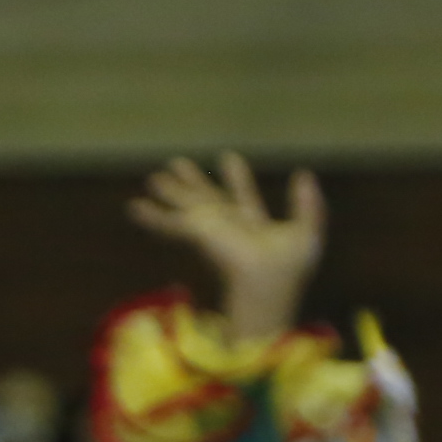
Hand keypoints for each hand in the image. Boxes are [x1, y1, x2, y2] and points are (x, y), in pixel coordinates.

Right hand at [127, 154, 323, 347]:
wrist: (268, 284)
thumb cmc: (289, 268)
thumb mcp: (307, 229)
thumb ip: (308, 204)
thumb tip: (304, 174)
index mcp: (253, 225)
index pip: (242, 197)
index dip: (237, 179)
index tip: (228, 158)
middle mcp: (228, 226)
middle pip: (208, 198)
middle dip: (194, 181)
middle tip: (177, 163)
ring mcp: (210, 230)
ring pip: (186, 205)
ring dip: (170, 191)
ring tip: (153, 177)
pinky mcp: (197, 233)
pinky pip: (170, 223)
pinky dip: (152, 216)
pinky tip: (134, 207)